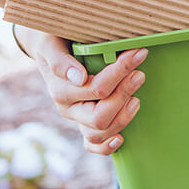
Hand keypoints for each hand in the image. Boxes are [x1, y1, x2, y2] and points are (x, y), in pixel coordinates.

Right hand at [16, 26, 146, 154]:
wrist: (49, 46)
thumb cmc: (55, 42)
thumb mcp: (52, 44)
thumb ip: (60, 60)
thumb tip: (78, 77)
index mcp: (60, 90)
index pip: (96, 89)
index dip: (120, 72)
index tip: (139, 53)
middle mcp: (68, 108)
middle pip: (100, 116)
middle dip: (124, 95)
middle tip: (139, 74)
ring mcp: (77, 119)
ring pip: (99, 133)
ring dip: (123, 117)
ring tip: (136, 99)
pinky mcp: (85, 124)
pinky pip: (93, 145)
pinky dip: (106, 147)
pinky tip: (121, 140)